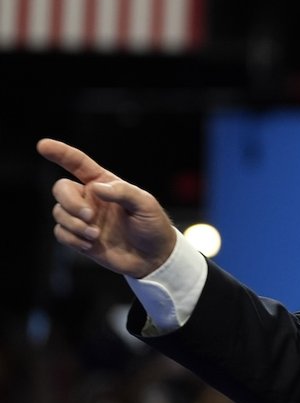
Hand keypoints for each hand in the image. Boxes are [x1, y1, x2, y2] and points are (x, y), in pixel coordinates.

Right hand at [39, 138, 177, 278]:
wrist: (154, 257)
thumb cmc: (153, 225)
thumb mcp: (146, 205)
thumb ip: (123, 192)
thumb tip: (95, 188)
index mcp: (105, 183)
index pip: (78, 164)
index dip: (60, 153)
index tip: (43, 145)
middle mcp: (90, 198)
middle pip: (61, 189)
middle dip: (70, 202)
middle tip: (90, 216)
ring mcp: (84, 218)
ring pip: (59, 212)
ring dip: (74, 224)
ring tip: (96, 235)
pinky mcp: (80, 237)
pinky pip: (61, 233)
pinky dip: (71, 238)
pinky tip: (90, 245)